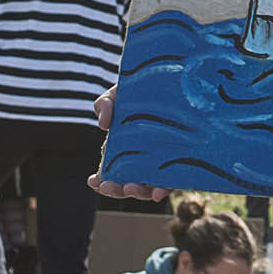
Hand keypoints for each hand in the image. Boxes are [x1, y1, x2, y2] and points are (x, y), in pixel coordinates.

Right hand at [88, 84, 169, 201]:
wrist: (169, 80)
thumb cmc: (139, 92)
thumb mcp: (117, 96)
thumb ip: (104, 106)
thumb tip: (103, 124)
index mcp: (124, 153)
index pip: (111, 174)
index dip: (101, 182)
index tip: (91, 181)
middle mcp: (143, 162)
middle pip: (127, 185)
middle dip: (116, 190)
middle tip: (107, 186)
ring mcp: (161, 164)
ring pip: (148, 188)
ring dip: (138, 193)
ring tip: (131, 187)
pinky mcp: (181, 162)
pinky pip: (173, 182)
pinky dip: (164, 190)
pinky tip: (158, 192)